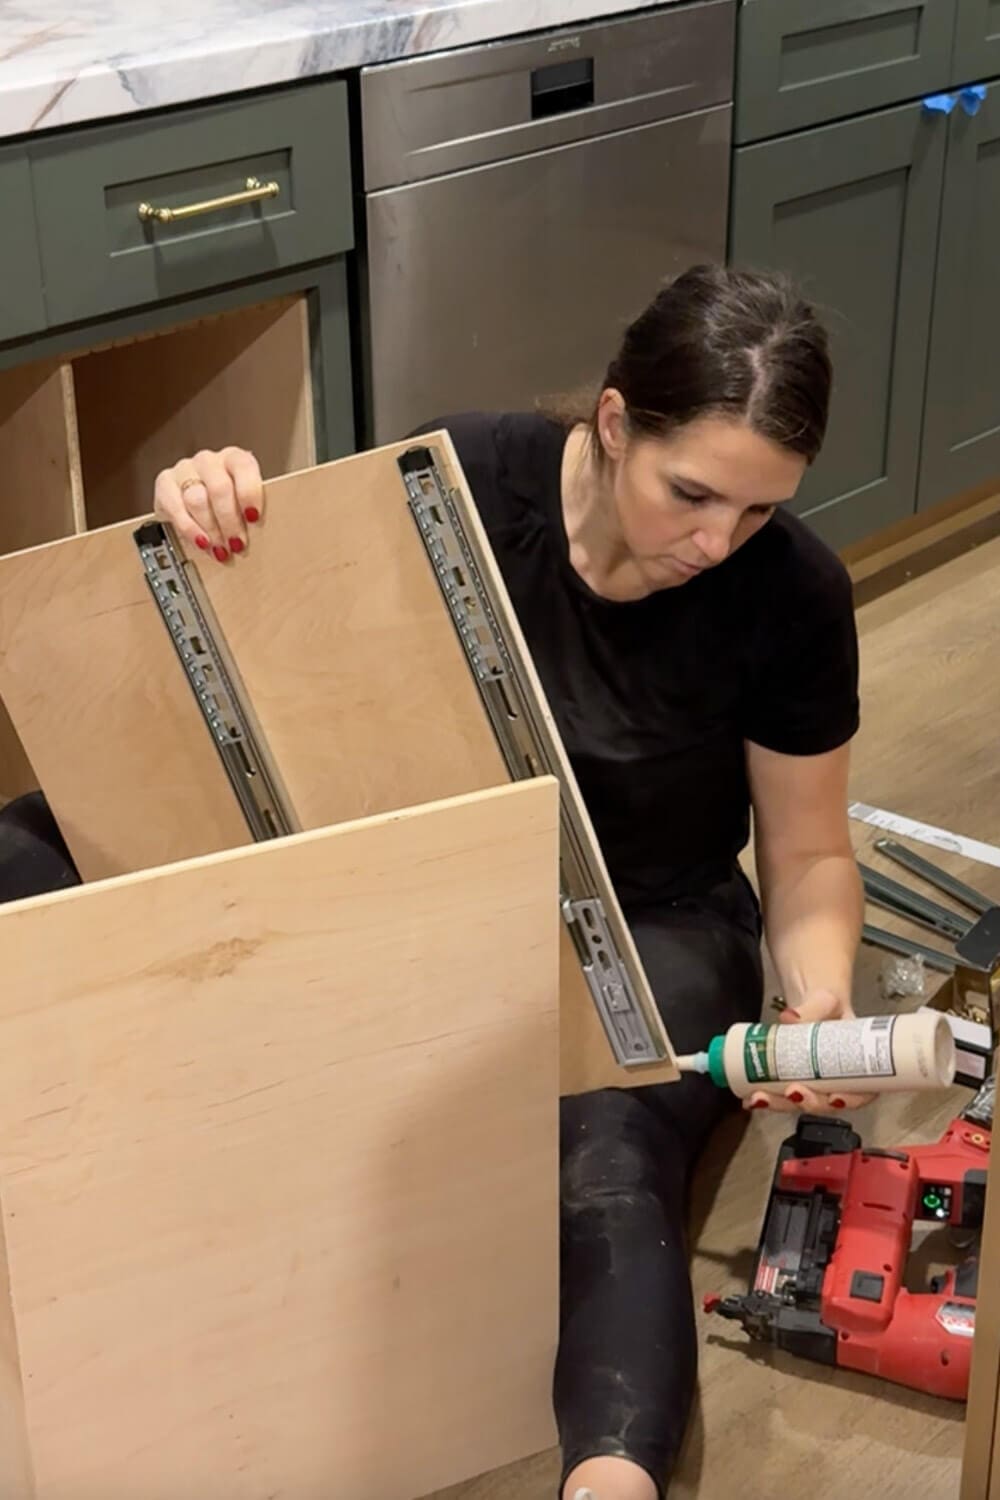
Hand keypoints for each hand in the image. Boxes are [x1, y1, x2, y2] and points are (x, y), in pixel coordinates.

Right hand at [153, 447, 263, 562]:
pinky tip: (201, 542)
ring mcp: (185, 469)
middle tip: (237, 543)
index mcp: (234, 459)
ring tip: (221, 549)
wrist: (194, 502)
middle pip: (219, 488)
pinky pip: (175, 507)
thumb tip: (266, 535)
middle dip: (229, 521)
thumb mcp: (243, 505)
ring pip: (197, 499)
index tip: (253, 517)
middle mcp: (209, 461)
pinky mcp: (165, 483)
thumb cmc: (227, 504)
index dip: (249, 494)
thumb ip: (252, 513)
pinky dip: (190, 529)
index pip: (243, 467)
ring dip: (211, 529)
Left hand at [743, 988, 875, 1116]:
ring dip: (781, 1104)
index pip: (863, 1091)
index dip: (851, 1101)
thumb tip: (790, 1017)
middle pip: (827, 1102)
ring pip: (801, 1102)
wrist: (809, 1001)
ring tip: (762, 1098)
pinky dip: (767, 1097)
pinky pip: (781, 1093)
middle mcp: (835, 1078)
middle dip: (809, 1104)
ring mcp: (811, 1081)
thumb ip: (811, 1008)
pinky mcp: (790, 1078)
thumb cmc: (828, 1005)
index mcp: (857, 1063)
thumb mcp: (827, 1001)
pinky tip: (751, 1097)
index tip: (835, 1098)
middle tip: (793, 1093)